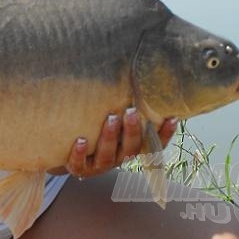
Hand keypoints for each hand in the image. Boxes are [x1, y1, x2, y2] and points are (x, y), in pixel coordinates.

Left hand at [61, 109, 177, 178]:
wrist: (66, 154)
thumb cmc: (94, 130)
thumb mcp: (112, 121)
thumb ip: (121, 105)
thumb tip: (130, 70)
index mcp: (129, 148)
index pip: (153, 144)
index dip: (164, 134)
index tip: (172, 117)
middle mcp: (117, 158)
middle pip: (130, 148)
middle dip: (133, 130)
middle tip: (132, 111)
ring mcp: (98, 165)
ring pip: (108, 155)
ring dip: (110, 137)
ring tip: (111, 118)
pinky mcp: (78, 168)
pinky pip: (79, 164)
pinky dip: (80, 153)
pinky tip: (80, 140)